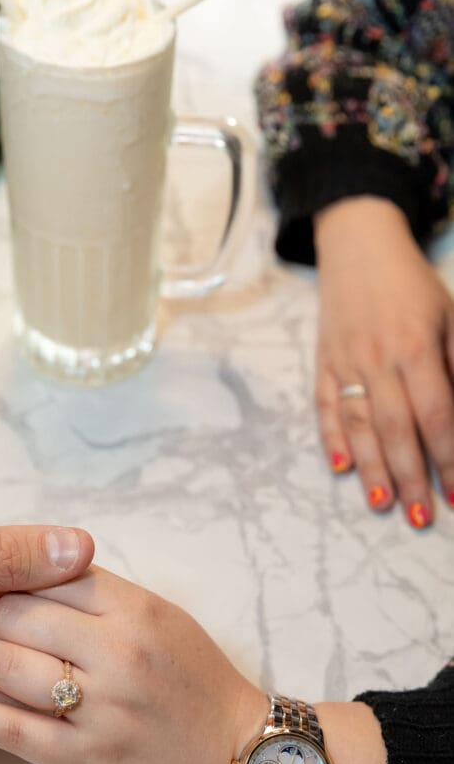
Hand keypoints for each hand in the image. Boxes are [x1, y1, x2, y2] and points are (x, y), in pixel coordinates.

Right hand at [0, 523, 93, 760]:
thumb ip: (0, 557)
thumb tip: (80, 547)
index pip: (51, 665)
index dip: (46, 601)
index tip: (4, 573)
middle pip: (56, 662)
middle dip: (41, 602)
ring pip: (48, 650)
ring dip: (35, 601)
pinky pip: (30, 646)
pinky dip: (25, 608)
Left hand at [0, 566, 267, 763]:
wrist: (241, 759)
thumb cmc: (200, 683)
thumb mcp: (164, 619)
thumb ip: (106, 595)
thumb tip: (42, 570)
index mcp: (138, 609)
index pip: (52, 571)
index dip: (13, 573)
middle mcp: (119, 652)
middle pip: (19, 612)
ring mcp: (101, 707)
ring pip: (7, 664)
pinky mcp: (85, 757)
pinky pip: (10, 727)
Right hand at [314, 196, 453, 526]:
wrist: (357, 245)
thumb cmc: (411, 284)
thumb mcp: (448, 316)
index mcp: (415, 347)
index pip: (438, 415)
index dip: (450, 458)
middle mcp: (378, 360)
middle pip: (396, 430)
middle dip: (412, 478)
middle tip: (423, 518)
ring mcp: (345, 363)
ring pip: (359, 426)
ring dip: (373, 469)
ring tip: (385, 506)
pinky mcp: (322, 363)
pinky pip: (325, 407)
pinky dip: (332, 439)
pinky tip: (341, 468)